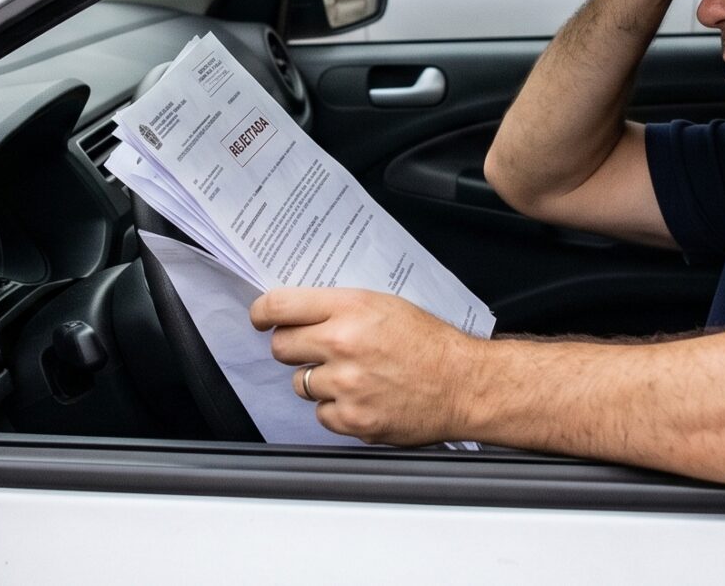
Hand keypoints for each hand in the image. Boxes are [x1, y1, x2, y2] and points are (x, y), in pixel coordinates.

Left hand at [252, 288, 480, 445]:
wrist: (463, 384)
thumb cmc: (429, 343)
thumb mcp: (384, 305)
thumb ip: (338, 307)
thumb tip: (296, 311)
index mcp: (350, 308)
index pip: (279, 306)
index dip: (262, 313)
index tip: (260, 319)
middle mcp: (343, 344)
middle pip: (281, 347)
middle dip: (293, 347)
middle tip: (317, 349)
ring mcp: (346, 385)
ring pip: (300, 383)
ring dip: (318, 381)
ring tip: (352, 376)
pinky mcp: (353, 419)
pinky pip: (321, 415)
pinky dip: (337, 410)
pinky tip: (363, 398)